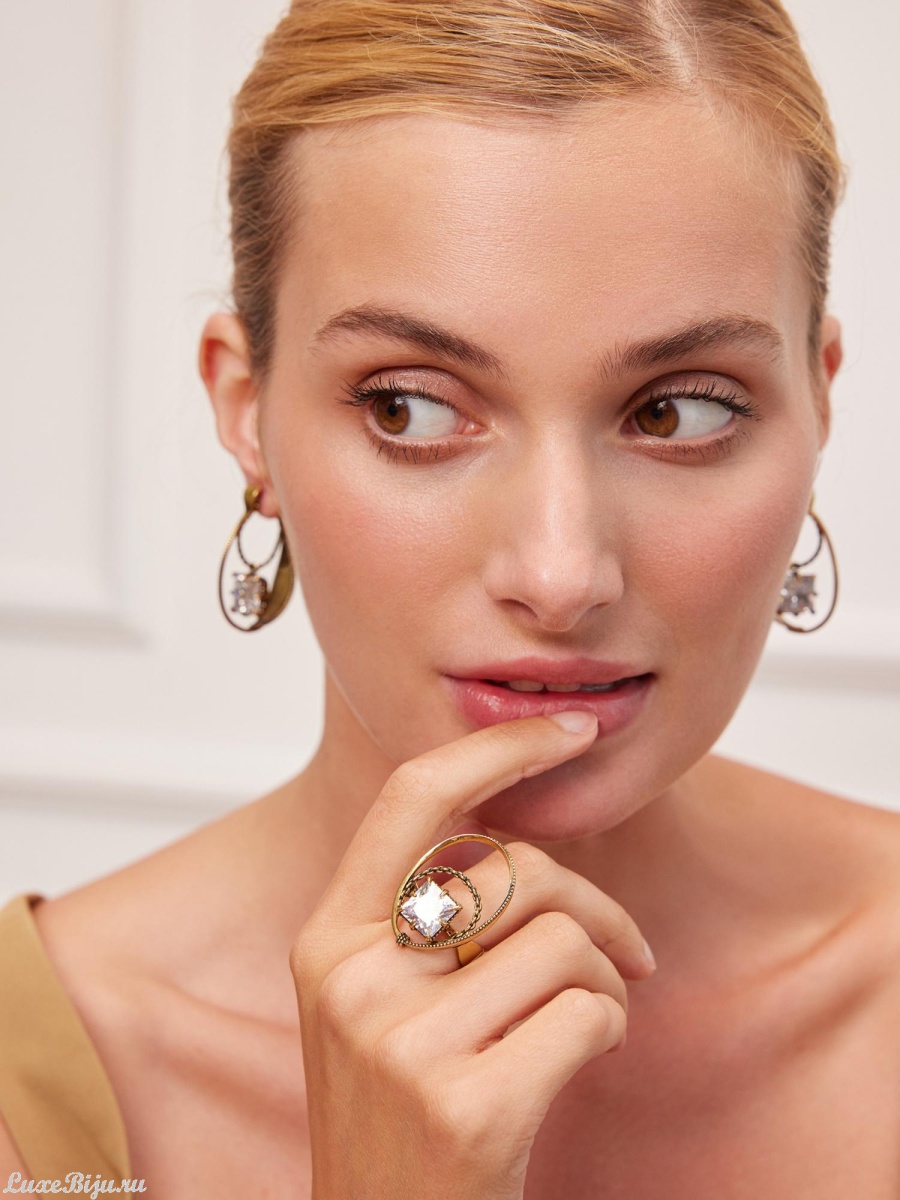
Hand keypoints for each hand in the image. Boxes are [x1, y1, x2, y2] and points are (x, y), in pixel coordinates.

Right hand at [290, 711, 656, 1199]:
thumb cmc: (406, 1114)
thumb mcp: (381, 1003)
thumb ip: (423, 917)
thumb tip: (521, 821)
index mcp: (327, 939)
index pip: (412, 795)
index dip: (497, 748)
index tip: (570, 729)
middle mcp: (352, 981)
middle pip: (514, 868)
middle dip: (594, 900)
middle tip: (624, 949)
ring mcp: (402, 1045)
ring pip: (562, 940)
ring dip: (605, 977)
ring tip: (589, 1019)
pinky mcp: (466, 1108)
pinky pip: (589, 1012)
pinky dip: (610, 1027)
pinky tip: (584, 1061)